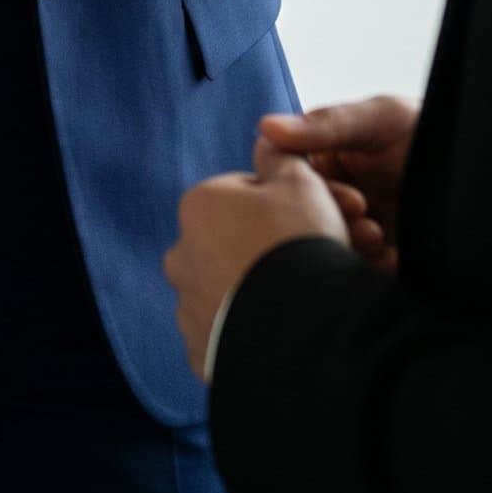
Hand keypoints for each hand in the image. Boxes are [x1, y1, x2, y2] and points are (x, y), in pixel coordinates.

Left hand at [165, 137, 348, 377]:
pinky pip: (226, 339)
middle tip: (309, 264)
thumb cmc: (299, 244)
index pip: (242, 197)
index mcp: (198, 207)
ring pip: (229, 294)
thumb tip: (265, 138)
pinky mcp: (201, 354)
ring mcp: (188, 309)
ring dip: (257, 295)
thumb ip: (280, 155)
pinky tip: (282, 333)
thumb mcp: (301, 182)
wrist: (303, 327)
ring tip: (299, 303)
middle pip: (234, 246)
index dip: (283, 207)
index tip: (310, 224)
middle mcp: (181, 255)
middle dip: (266, 252)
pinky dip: (250, 336)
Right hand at [256, 95, 418, 270]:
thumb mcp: (382, 118)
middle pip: (307, 219)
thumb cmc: (433, 130)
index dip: (306, 191)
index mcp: (329, 160)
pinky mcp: (384, 262)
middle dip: (331, 224)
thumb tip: (267, 128)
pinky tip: (394, 260)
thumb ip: (329, 124)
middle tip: (365, 222)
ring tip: (381, 240)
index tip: (345, 196)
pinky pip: (362, 274)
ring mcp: (361, 231)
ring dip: (350, 248)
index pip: (293, 178)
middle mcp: (339, 197)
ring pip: (331, 248)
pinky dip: (372, 271)